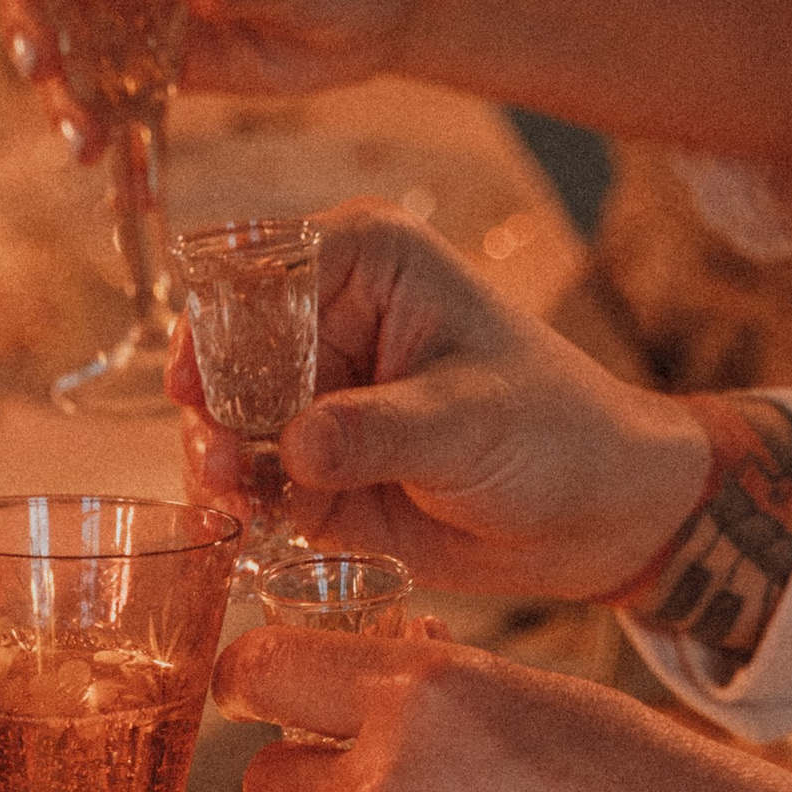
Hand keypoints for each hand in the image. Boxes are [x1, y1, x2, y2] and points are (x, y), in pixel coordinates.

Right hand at [167, 202, 709, 597]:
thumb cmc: (552, 432)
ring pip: (228, 423)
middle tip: (222, 463)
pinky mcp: (312, 471)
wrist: (593, 512)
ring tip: (232, 502)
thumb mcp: (468, 421)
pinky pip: (252, 484)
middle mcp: (327, 322)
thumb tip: (295, 446)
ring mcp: (315, 399)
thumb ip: (378, 432)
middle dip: (212, 410)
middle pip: (227, 353)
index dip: (217, 325)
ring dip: (218, 464)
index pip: (260, 270)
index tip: (198, 386)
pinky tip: (248, 529)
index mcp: (364, 262)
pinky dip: (241, 507)